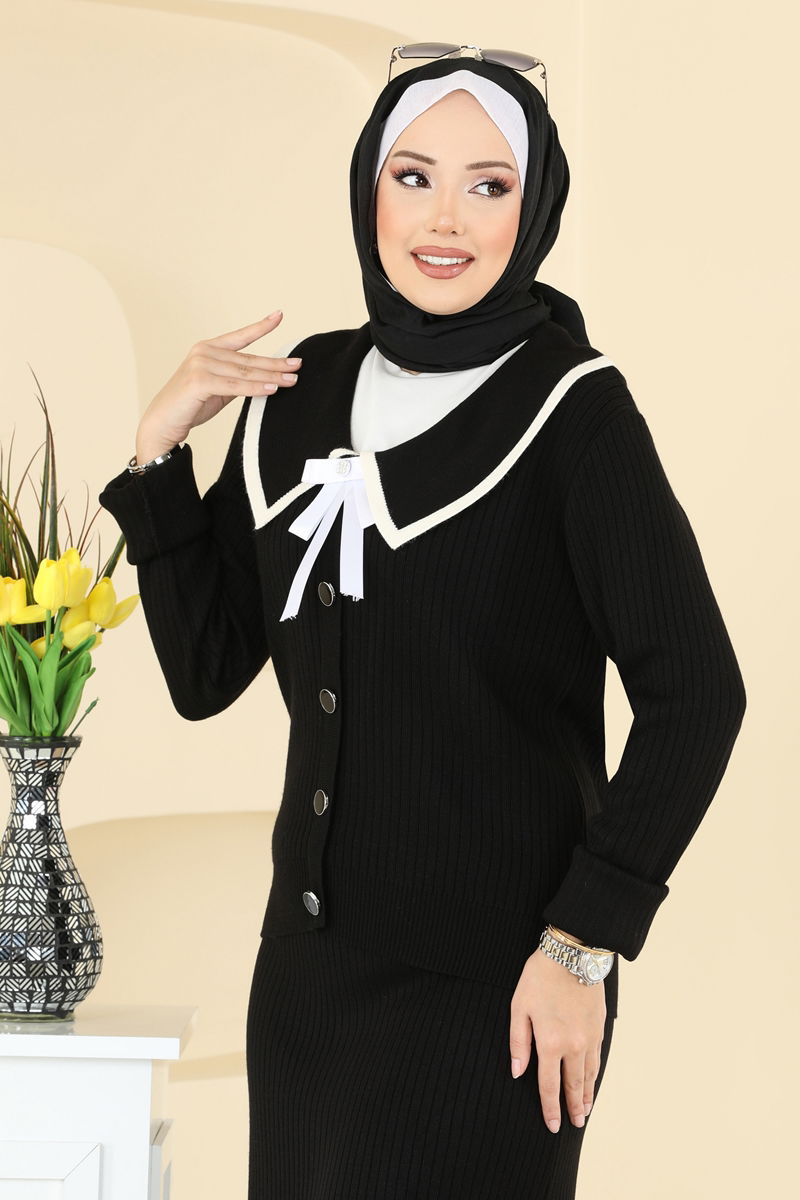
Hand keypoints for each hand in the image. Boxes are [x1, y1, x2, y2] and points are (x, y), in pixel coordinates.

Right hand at [134, 310, 302, 462]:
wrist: (163, 422)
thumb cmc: (190, 405)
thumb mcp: (218, 388)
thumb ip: (237, 380)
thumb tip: (267, 380)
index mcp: (208, 349)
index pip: (240, 336)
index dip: (261, 326)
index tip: (279, 315)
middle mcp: (204, 352)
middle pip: (248, 359)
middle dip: (275, 363)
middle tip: (297, 365)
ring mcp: (201, 364)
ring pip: (245, 373)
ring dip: (271, 377)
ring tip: (291, 380)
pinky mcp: (199, 381)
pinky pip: (235, 386)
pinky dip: (255, 389)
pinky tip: (271, 389)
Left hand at [509, 947, 606, 1133]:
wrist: (572, 954)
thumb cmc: (539, 977)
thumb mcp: (519, 1007)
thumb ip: (519, 1043)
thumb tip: (517, 1072)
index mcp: (550, 1043)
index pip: (550, 1086)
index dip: (550, 1109)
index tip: (553, 1126)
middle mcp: (574, 1045)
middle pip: (573, 1085)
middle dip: (573, 1108)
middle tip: (576, 1125)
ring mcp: (590, 1037)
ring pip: (589, 1074)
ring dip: (587, 1094)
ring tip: (586, 1110)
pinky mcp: (599, 1026)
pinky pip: (598, 1058)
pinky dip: (595, 1074)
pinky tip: (592, 1079)